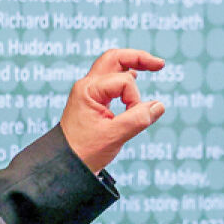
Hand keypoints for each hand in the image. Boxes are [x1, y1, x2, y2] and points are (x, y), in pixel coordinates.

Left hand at [59, 48, 165, 173]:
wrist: (64, 164)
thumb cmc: (83, 152)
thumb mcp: (114, 136)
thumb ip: (137, 120)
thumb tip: (159, 106)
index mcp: (89, 90)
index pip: (124, 82)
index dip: (135, 99)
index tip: (133, 119)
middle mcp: (87, 86)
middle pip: (114, 59)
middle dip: (137, 58)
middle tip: (160, 64)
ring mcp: (88, 92)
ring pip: (112, 67)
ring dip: (131, 65)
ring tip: (153, 66)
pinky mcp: (91, 101)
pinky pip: (109, 81)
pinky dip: (124, 78)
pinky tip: (135, 78)